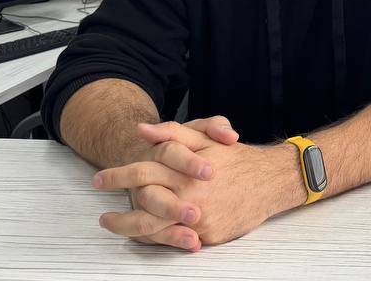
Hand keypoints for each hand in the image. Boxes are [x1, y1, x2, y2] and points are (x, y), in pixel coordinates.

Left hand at [96, 124, 299, 247]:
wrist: (271, 182)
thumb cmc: (236, 159)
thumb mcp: (206, 138)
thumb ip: (172, 133)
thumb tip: (141, 130)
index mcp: (184, 170)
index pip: (142, 172)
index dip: (117, 176)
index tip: (99, 180)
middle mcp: (188, 195)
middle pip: (142, 207)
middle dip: (118, 215)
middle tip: (103, 217)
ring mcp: (197, 218)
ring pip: (153, 229)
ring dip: (130, 230)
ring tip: (118, 229)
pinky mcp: (207, 235)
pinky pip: (175, 240)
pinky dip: (158, 238)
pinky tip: (148, 235)